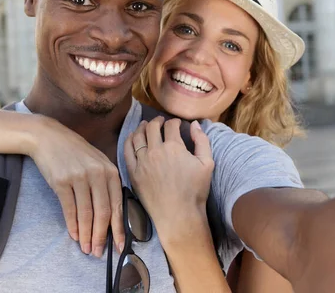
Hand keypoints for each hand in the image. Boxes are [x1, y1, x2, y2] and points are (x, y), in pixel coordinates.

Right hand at [29, 117, 123, 257]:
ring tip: (87, 248)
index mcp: (110, 171)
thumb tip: (111, 216)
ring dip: (87, 234)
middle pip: (103, 212)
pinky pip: (69, 209)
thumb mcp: (97, 162)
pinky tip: (74, 235)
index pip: (117, 205)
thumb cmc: (75, 151)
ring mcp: (79, 177)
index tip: (119, 246)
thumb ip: (106, 184)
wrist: (49, 137)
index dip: (118, 229)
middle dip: (102, 236)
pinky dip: (72, 225)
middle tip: (99, 252)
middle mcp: (97, 174)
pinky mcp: (61, 182)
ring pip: (86, 213)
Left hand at [124, 117, 213, 240]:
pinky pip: (127, 150)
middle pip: (152, 127)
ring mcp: (142, 161)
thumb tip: (195, 124)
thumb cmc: (195, 190)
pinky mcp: (133, 172)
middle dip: (157, 121)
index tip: (177, 123)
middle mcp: (155, 150)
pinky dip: (129, 140)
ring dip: (142, 127)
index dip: (175, 122)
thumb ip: (202, 140)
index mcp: (174, 147)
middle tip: (160, 121)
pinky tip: (133, 137)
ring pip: (138, 136)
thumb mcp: (207, 163)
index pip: (171, 126)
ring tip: (145, 125)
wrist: (178, 214)